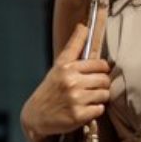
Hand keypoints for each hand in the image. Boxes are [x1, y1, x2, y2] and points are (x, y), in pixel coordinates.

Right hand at [21, 20, 112, 141]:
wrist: (36, 116)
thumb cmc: (51, 88)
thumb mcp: (59, 66)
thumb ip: (74, 46)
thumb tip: (83, 25)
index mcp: (66, 67)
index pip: (100, 64)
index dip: (102, 70)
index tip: (95, 74)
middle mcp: (70, 81)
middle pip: (105, 79)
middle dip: (102, 85)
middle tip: (91, 89)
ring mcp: (74, 98)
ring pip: (104, 94)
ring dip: (99, 98)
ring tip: (87, 99)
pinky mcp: (78, 115)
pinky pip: (100, 109)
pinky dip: (95, 111)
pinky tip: (84, 110)